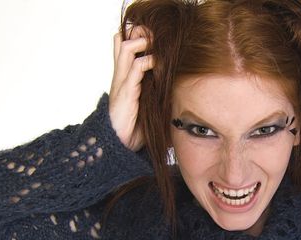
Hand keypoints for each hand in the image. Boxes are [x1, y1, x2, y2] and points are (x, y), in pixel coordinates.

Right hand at [108, 25, 154, 151]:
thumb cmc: (135, 127)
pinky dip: (148, 61)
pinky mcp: (126, 91)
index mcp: (125, 77)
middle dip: (140, 33)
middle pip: (122, 40)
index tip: (156, 38)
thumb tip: (179, 99)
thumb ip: (157, 97)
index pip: (124, 46)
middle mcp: (121, 76)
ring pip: (127, 49)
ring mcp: (122, 82)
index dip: (137, 37)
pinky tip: (159, 63)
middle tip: (157, 37)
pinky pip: (136, 68)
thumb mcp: (148, 107)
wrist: (121, 144)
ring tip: (157, 45)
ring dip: (144, 42)